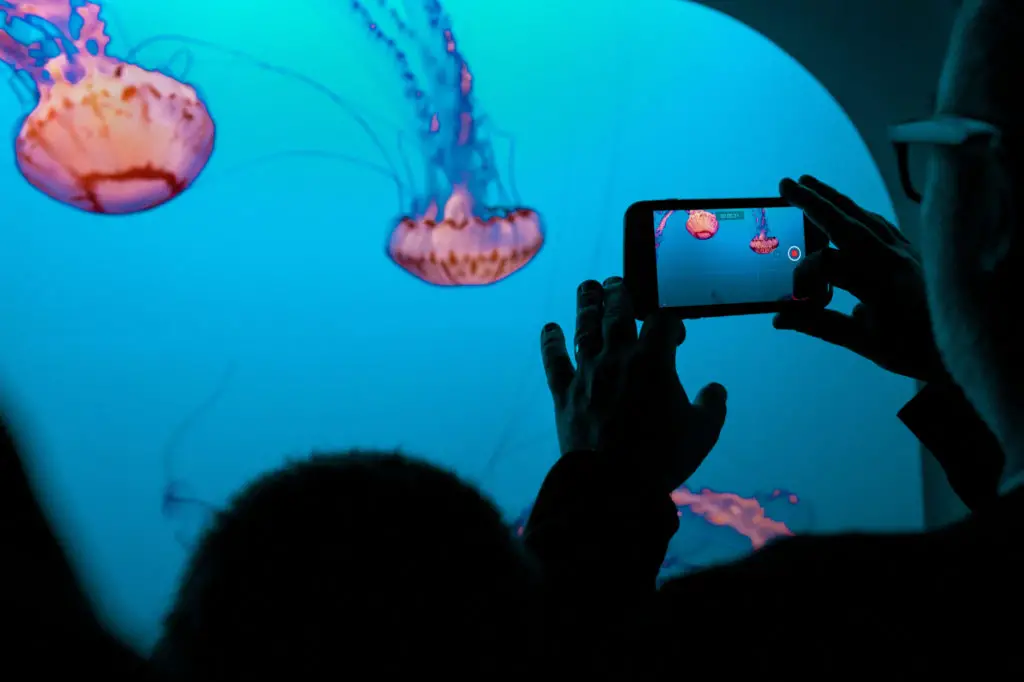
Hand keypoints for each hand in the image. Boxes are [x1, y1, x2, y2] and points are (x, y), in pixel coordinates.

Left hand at [539, 277, 727, 493]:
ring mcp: (587, 373)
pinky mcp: (564, 393)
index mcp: (653, 362)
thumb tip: (716, 390)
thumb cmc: (662, 457)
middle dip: (619, 293)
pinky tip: (550, 328)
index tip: (675, 335)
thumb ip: (712, 406)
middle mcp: (618, 357)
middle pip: (617, 312)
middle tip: (617, 283)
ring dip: (586, 303)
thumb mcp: (702, 432)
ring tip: (587, 287)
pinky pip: (555, 361)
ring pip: (585, 327)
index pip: (662, 322)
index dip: (671, 322)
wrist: (613, 483)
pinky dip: (551, 343)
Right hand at [773, 175, 945, 382]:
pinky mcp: (914, 251)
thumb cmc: (916, 350)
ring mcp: (906, 252)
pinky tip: (847, 209)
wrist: (973, 345)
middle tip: (786, 183)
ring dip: (835, 198)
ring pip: (865, 216)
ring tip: (808, 183)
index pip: (829, 264)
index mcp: (880, 284)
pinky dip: (859, 212)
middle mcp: (893, 260)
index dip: (803, 277)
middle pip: (847, 223)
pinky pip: (882, 223)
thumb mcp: (866, 344)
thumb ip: (821, 325)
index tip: (791, 303)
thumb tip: (780, 318)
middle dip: (814, 201)